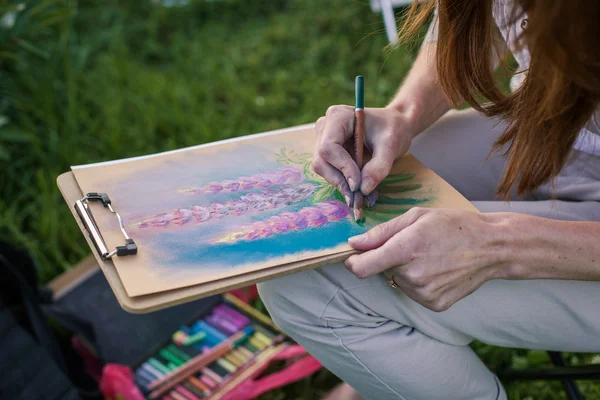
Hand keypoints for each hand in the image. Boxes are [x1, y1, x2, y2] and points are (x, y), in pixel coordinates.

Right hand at [313, 105, 415, 205]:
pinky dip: (345, 184)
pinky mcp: (328, 154)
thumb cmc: (393, 128)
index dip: (342, 168)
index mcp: (338, 116)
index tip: (358, 185)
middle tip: (359, 199)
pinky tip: (361, 191)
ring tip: (364, 198)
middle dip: (340, 181)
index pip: (329, 147)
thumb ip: (379, 166)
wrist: (393, 126)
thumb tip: (364, 189)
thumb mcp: (392, 144)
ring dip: (342, 186)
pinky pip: (331, 172)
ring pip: (324, 170)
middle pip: (321, 161)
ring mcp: (323, 140)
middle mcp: (325, 127)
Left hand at [345, 208, 509, 311]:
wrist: (492, 248)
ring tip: (429, 256)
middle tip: (413, 245)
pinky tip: (437, 270)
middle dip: (389, 258)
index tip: (355, 256)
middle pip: (381, 271)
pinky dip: (419, 282)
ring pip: (398, 281)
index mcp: (405, 250)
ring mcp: (424, 293)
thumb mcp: (416, 217)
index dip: (353, 262)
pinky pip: (414, 292)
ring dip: (405, 270)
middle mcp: (412, 276)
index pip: (362, 268)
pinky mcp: (434, 304)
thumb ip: (382, 232)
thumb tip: (354, 244)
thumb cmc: (454, 226)